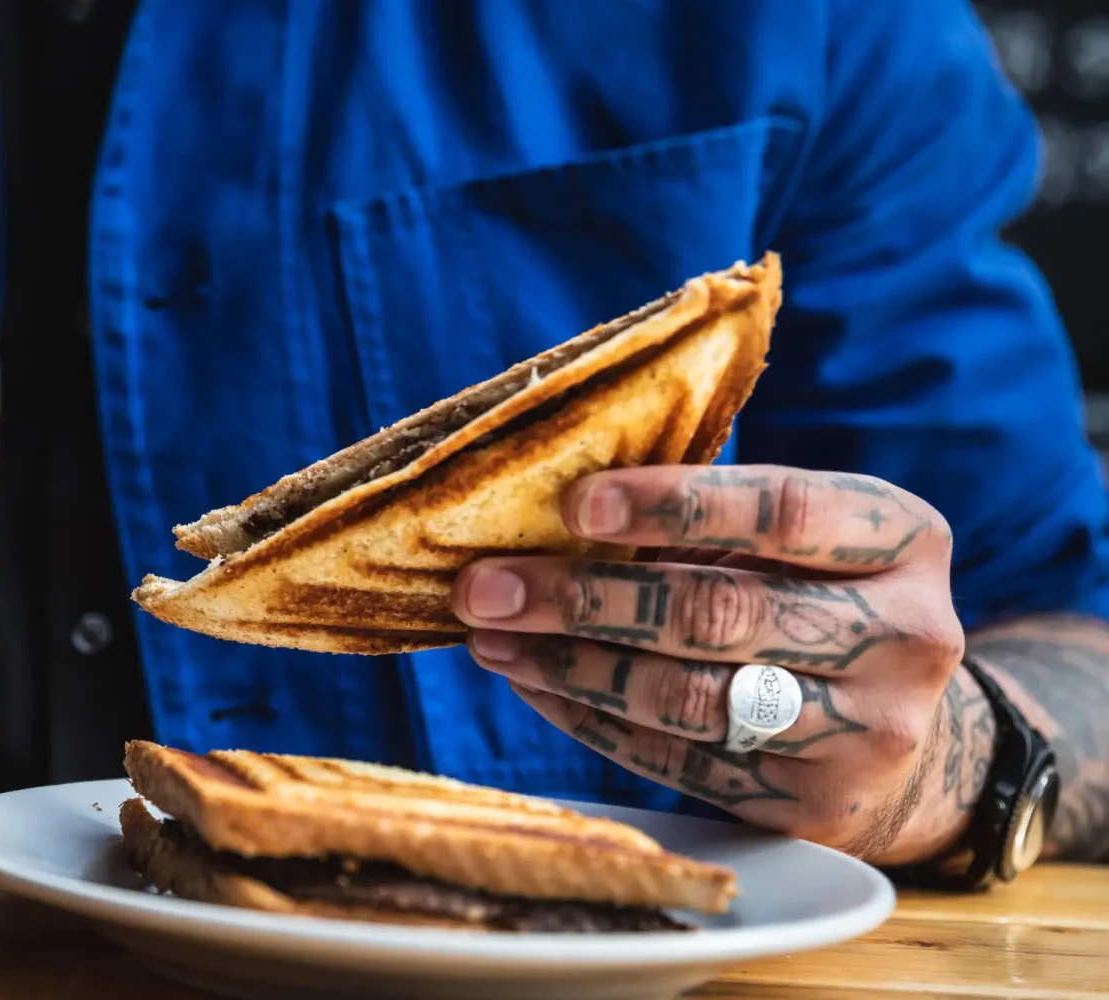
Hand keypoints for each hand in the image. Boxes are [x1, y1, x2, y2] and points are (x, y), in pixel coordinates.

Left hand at [453, 465, 973, 864]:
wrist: (912, 743)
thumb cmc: (818, 604)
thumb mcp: (801, 543)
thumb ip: (705, 522)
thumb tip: (548, 518)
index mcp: (905, 537)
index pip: (783, 510)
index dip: (672, 504)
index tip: (571, 505)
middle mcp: (906, 635)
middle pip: (720, 613)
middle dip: (584, 598)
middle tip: (486, 587)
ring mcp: (870, 731)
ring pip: (690, 699)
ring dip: (571, 666)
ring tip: (493, 637)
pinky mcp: (819, 807)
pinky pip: (679, 762)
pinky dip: (590, 721)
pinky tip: (535, 684)